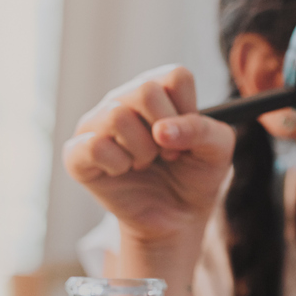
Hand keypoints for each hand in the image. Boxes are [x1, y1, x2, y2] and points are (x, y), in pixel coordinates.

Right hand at [64, 65, 234, 248]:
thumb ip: (204, 130)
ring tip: (146, 164)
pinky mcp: (78, 154)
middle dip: (166, 131)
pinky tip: (123, 172)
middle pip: (145, 91)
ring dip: (143, 150)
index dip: (188, 112)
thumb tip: (162, 131)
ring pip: (118, 116)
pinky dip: (118, 165)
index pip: (175, 77)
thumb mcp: (217, 152)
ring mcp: (96, 124)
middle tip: (168, 153)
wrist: (177, 218)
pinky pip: (94, 146)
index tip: (186, 137)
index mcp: (158, 90)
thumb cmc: (195, 176)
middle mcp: (123, 99)